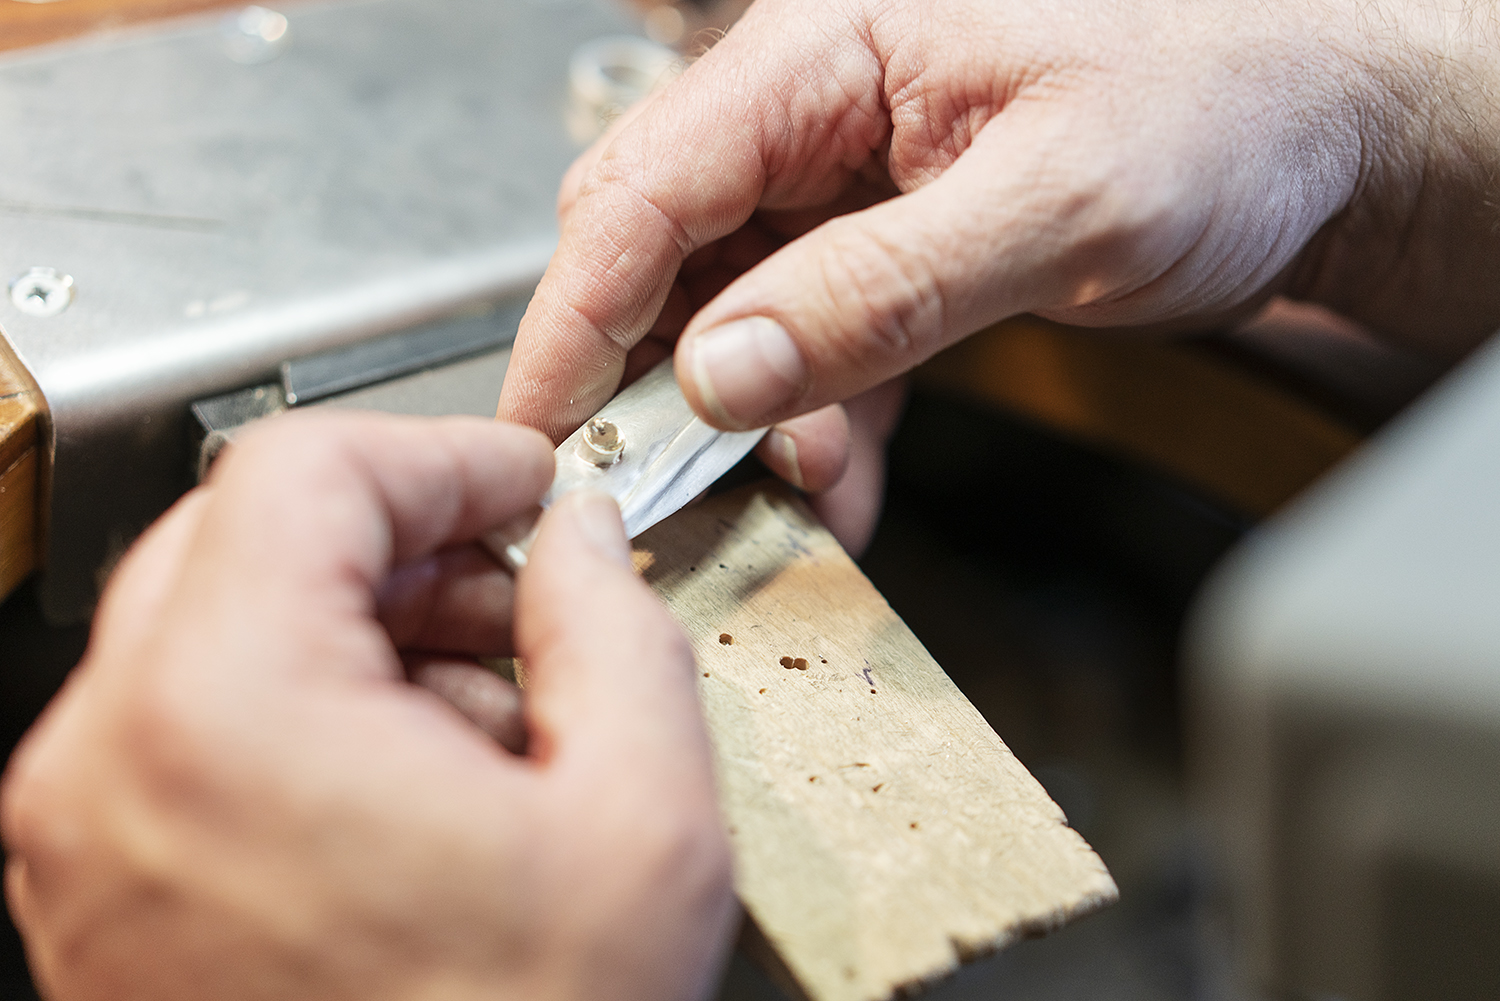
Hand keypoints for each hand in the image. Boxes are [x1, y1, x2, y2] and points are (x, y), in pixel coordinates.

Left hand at [2, 412, 735, 1000]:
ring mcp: (87, 836)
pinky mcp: (101, 893)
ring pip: (221, 626)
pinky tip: (424, 791)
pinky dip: (310, 711)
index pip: (309, 469)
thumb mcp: (641, 819)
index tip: (521, 489)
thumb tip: (575, 538)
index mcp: (229, 713)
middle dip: (407, 543)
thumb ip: (612, 624)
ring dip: (364, 629)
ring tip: (492, 716)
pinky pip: (197, 729)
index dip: (443, 455)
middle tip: (520, 591)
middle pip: (251, 536)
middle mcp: (114, 764)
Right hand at [500, 0, 1499, 543]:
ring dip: (751, 415)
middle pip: (664, 245)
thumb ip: (876, 287)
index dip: (578, 306)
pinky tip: (843, 482)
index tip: (546, 417)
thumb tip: (721, 364)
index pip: (648, 180)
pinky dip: (822, 422)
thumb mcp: (1053, 205)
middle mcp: (822, 113)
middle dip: (647, 369)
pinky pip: (818, 347)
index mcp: (832, 50)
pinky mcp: (892, 255)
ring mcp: (852, 190)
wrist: (1317, 141)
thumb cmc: (1220, 110)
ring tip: (796, 488)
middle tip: (648, 472)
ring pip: (735, 311)